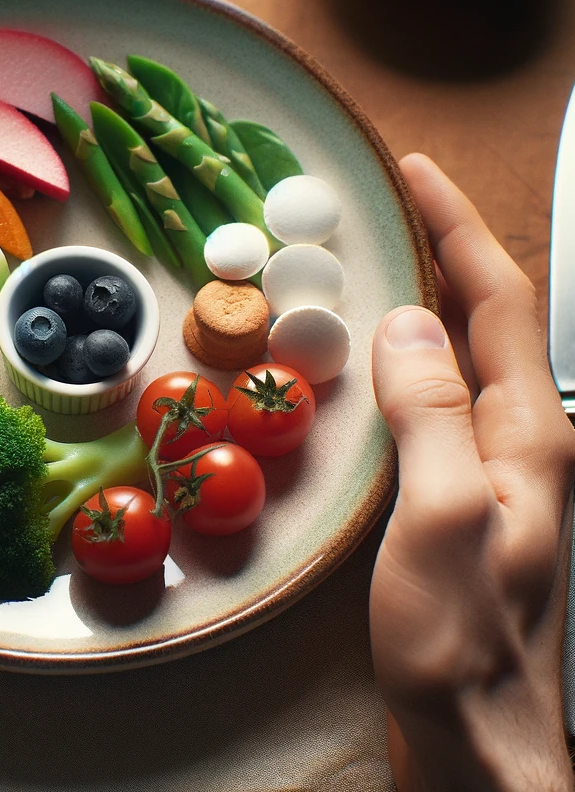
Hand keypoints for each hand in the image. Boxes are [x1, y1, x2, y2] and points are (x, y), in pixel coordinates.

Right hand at [370, 153, 574, 791]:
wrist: (479, 742)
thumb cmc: (461, 643)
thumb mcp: (444, 517)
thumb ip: (432, 414)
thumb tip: (408, 324)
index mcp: (528, 434)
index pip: (496, 302)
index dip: (456, 229)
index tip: (415, 175)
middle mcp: (522, 441)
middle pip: (489, 318)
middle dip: (448, 248)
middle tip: (395, 206)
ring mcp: (496, 468)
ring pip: (464, 356)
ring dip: (430, 296)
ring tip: (384, 260)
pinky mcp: (465, 493)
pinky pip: (440, 398)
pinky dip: (411, 355)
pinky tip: (381, 360)